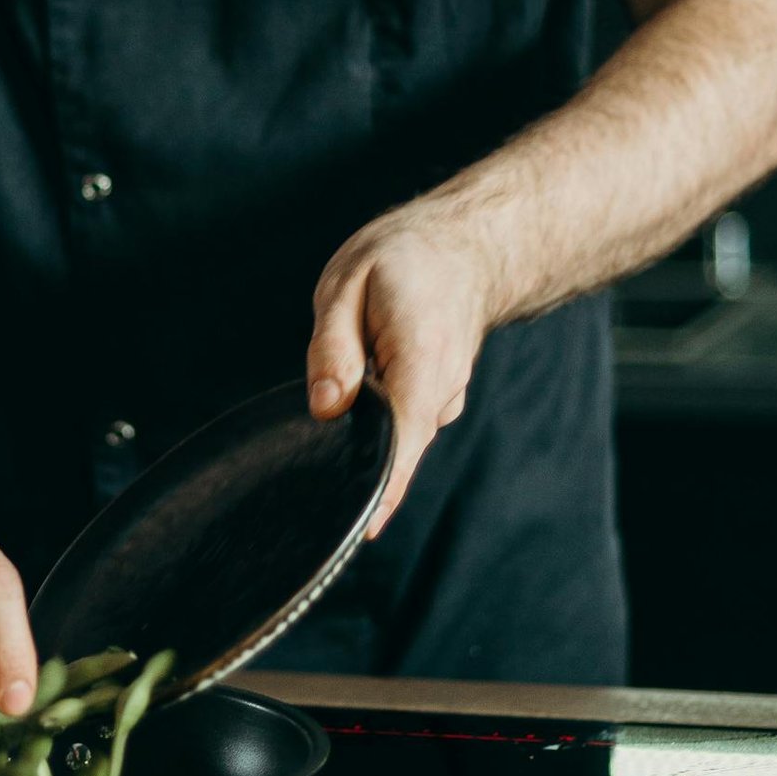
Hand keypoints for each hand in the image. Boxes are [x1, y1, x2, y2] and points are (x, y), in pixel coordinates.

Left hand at [305, 199, 493, 538]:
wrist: (464, 247)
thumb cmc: (401, 259)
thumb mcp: (347, 284)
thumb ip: (332, 347)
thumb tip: (327, 407)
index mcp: (419, 356)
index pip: (403, 436)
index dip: (383, 486)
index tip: (361, 529)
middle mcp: (441, 387)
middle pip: (397, 448)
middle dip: (358, 467)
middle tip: (311, 486)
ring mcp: (445, 397)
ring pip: (396, 436)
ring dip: (364, 435)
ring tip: (337, 405)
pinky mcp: (437, 401)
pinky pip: (401, 425)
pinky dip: (377, 423)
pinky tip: (357, 399)